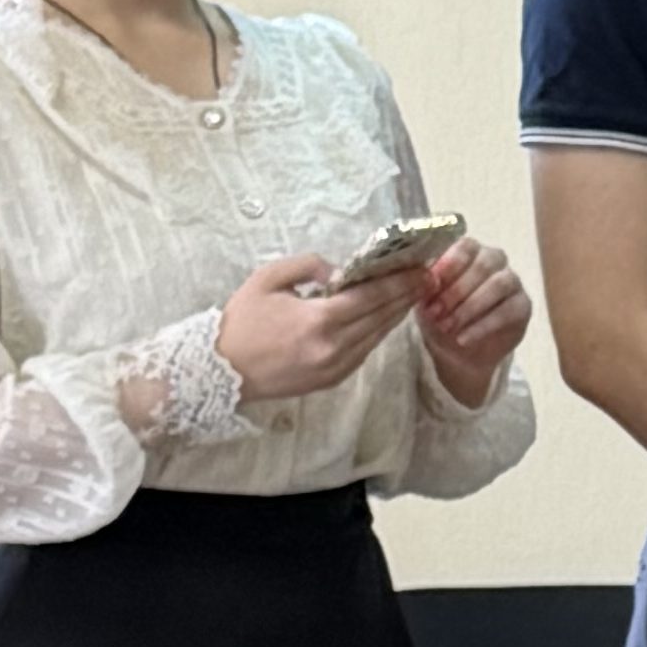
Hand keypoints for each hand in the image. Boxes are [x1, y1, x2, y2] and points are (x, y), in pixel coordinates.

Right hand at [217, 252, 418, 402]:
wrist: (219, 370)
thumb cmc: (241, 321)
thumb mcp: (268, 279)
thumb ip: (308, 266)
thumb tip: (340, 271)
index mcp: (318, 320)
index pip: (372, 297)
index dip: (400, 283)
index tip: (421, 270)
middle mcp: (333, 347)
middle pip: (382, 317)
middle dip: (406, 296)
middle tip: (427, 278)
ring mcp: (335, 368)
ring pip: (377, 337)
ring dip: (395, 315)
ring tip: (411, 294)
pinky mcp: (332, 380)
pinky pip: (364, 352)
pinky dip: (377, 333)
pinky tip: (384, 317)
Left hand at [414, 238, 529, 412]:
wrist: (457, 347)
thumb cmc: (439, 313)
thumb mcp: (425, 297)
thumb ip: (426, 283)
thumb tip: (425, 279)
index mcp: (469, 250)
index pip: (466, 245)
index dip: (450, 262)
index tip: (431, 283)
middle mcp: (494, 259)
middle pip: (484, 264)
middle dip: (457, 290)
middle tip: (435, 312)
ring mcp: (512, 281)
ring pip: (499, 285)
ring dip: (470, 307)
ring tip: (447, 327)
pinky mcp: (523, 306)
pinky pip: (508, 311)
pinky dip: (482, 326)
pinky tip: (463, 339)